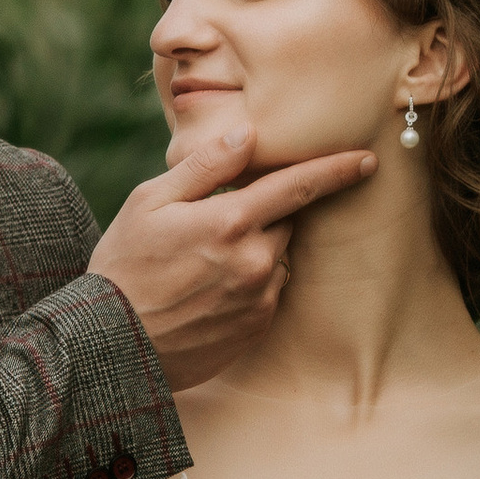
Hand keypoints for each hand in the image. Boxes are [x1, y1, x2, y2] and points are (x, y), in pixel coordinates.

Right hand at [90, 127, 375, 390]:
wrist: (113, 345)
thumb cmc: (124, 265)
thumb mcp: (149, 202)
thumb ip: (205, 165)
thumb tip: (248, 133)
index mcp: (230, 222)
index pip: (298, 186)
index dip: (335, 169)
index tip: (367, 160)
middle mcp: (255, 262)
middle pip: (285, 222)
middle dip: (262, 215)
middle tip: (215, 224)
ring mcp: (259, 299)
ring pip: (277, 258)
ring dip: (256, 251)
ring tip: (201, 264)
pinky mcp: (256, 329)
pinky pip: (269, 292)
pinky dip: (249, 283)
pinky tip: (207, 291)